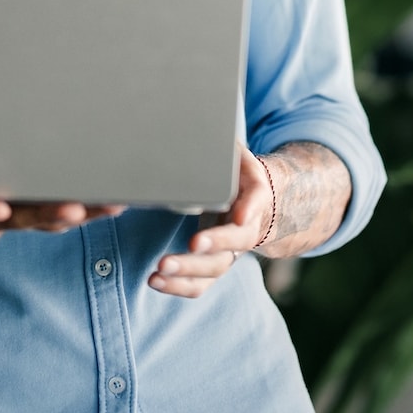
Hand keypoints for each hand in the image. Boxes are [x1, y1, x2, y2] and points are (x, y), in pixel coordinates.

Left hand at [149, 149, 275, 298]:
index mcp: (255, 196)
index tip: (239, 216)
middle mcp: (246, 228)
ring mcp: (231, 251)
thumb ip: (222, 148)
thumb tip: (195, 127)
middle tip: (191, 244)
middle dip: (212, 246)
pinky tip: (155, 281)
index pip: (254, 203)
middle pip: (234, 244)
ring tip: (159, 271)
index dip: (248, 210)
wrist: (257, 200)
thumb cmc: (239, 171)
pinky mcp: (214, 263)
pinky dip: (179, 286)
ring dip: (188, 273)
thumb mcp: (237, 152)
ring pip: (215, 268)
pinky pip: (200, 283)